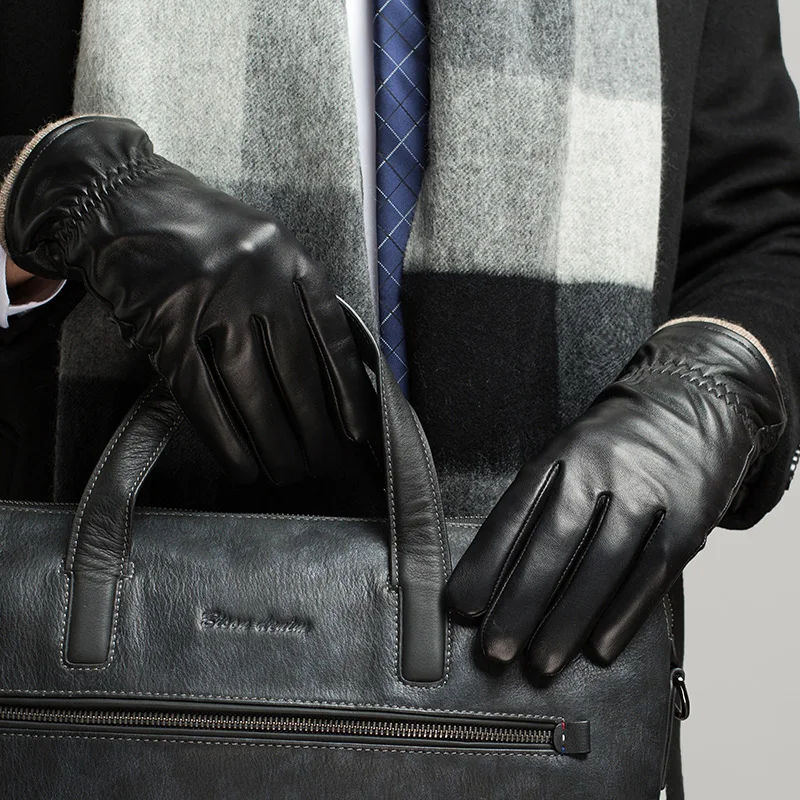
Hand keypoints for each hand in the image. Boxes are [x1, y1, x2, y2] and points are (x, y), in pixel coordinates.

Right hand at [2, 115, 373, 483]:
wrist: (120, 199)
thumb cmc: (200, 233)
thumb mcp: (262, 248)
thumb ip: (294, 296)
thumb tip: (324, 374)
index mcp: (289, 258)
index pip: (330, 336)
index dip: (347, 390)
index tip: (356, 429)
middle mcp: (256, 279)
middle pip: (294, 371)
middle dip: (313, 428)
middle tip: (323, 462)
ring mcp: (209, 302)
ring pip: (250, 389)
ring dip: (272, 441)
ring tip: (287, 471)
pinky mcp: (164, 326)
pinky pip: (200, 395)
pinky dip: (223, 437)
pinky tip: (241, 465)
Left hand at [446, 320, 785, 676]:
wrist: (693, 401)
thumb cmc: (615, 442)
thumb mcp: (571, 450)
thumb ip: (541, 500)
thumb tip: (499, 569)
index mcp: (561, 455)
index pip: (515, 513)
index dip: (487, 562)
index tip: (462, 606)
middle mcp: (600, 472)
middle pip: (555, 543)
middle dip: (521, 601)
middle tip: (493, 650)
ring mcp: (647, 494)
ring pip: (601, 564)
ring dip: (568, 619)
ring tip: (540, 663)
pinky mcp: (687, 519)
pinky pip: (651, 572)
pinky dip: (624, 613)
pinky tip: (599, 649)